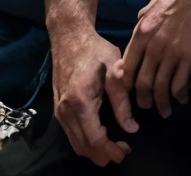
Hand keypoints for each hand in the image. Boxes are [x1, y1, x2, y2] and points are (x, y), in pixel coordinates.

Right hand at [51, 30, 138, 165]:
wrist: (69, 36)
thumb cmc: (94, 49)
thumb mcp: (115, 70)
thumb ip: (122, 101)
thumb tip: (132, 128)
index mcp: (80, 102)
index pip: (95, 139)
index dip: (111, 149)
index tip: (127, 149)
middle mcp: (65, 111)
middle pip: (84, 147)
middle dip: (104, 155)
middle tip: (123, 151)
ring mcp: (59, 111)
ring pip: (76, 144)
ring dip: (95, 150)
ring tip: (114, 146)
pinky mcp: (58, 108)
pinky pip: (71, 134)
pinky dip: (86, 141)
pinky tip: (101, 135)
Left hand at [119, 0, 190, 118]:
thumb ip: (145, 12)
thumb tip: (139, 18)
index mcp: (141, 30)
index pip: (127, 66)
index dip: (128, 84)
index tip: (132, 92)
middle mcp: (153, 45)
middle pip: (142, 83)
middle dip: (144, 100)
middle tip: (148, 108)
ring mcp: (170, 52)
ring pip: (160, 89)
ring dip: (162, 104)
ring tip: (166, 111)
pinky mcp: (189, 56)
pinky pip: (179, 85)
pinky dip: (180, 96)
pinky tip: (183, 98)